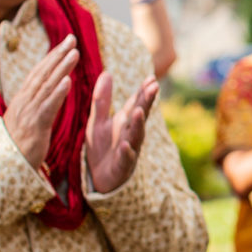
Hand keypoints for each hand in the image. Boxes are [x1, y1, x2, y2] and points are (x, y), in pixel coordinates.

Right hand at [4, 36, 78, 169]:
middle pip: (42, 74)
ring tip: (75, 53)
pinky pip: (47, 108)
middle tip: (72, 38)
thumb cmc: (16, 146)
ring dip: (61, 68)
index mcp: (22, 100)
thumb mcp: (24, 121)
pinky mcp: (34, 127)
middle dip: (57, 55)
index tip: (65, 43)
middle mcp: (24, 103)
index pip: (38, 73)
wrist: (1, 169)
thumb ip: (34, 106)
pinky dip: (57, 93)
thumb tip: (43, 92)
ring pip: (47, 86)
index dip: (52, 57)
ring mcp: (28, 114)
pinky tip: (67, 81)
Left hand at [85, 70, 158, 195]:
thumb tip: (107, 72)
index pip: (137, 103)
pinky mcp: (122, 165)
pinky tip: (125, 145)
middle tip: (153, 87)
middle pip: (140, 115)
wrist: (99, 178)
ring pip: (136, 135)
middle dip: (147, 102)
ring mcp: (129, 149)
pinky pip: (125, 158)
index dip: (143, 91)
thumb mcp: (98, 120)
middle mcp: (130, 133)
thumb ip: (103, 99)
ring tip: (139, 112)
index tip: (151, 78)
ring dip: (139, 124)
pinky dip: (126, 152)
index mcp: (125, 121)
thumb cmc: (102, 147)